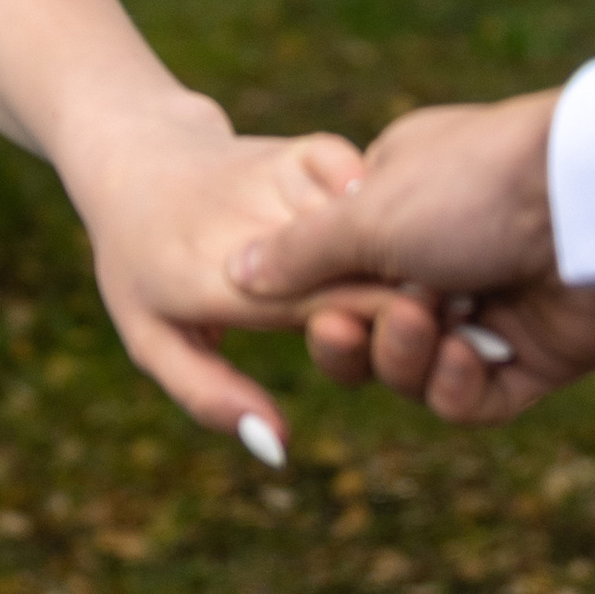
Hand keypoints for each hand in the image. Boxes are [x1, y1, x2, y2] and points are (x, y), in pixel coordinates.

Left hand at [76, 102, 446, 460]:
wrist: (130, 157)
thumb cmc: (139, 265)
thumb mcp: (153, 340)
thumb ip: (211, 397)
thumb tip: (277, 448)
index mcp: (220, 282)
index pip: (325, 310)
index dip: (390, 332)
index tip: (448, 350)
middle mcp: (255, 230)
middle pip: (358, 269)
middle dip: (416, 295)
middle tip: (464, 316)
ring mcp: (281, 179)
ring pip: (368, 222)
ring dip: (406, 251)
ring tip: (443, 276)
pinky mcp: (302, 145)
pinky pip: (361, 176)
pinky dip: (381, 201)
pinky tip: (386, 227)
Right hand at [228, 95, 594, 425]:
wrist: (593, 200)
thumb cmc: (475, 184)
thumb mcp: (364, 212)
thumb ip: (297, 253)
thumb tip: (236, 273)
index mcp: (402, 208)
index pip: (337, 275)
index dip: (318, 302)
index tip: (313, 302)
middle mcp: (445, 260)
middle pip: (370, 335)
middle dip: (354, 341)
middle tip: (351, 326)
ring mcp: (495, 311)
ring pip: (417, 373)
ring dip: (408, 358)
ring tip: (427, 323)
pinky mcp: (540, 358)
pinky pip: (474, 400)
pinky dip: (458, 387)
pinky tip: (464, 356)